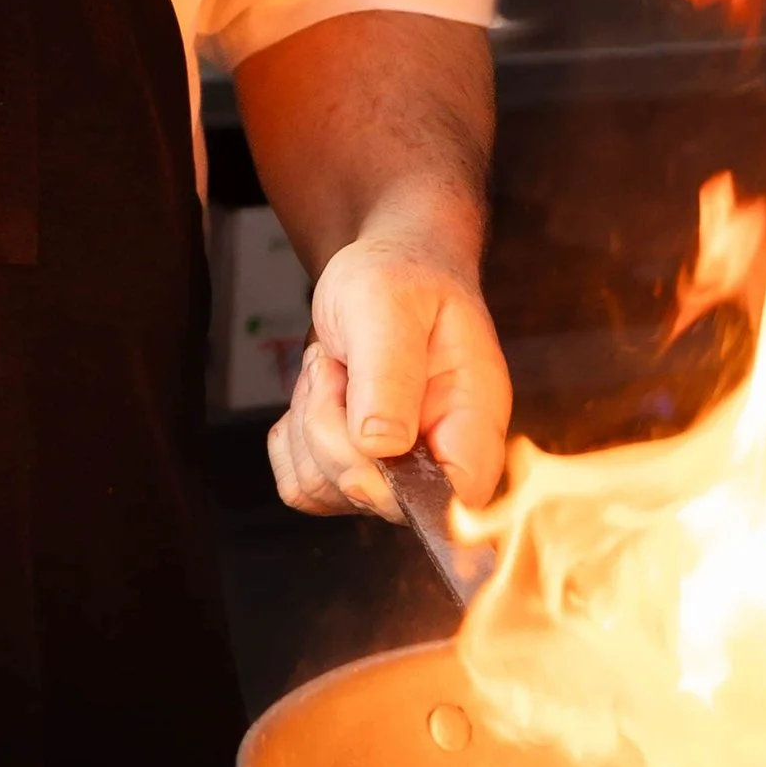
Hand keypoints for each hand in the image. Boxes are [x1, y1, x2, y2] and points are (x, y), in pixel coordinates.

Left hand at [267, 238, 510, 522]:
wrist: (384, 269)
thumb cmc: (400, 276)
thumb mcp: (388, 305)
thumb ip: (389, 373)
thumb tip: (382, 445)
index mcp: (473, 419)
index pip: (458, 498)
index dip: (403, 489)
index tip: (365, 439)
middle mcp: (439, 455)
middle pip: (374, 498)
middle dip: (332, 429)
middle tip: (340, 364)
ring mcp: (393, 468)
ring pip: (326, 492)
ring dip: (308, 425)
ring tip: (334, 367)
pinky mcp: (350, 468)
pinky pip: (301, 485)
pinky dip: (292, 438)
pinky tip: (320, 392)